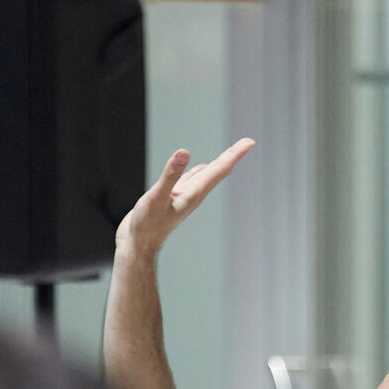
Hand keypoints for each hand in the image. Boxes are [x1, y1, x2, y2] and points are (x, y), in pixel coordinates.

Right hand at [117, 138, 255, 256]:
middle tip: (249, 141)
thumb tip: (184, 152)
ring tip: (231, 153)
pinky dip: (198, 171)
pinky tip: (199, 168)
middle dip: (232, 154)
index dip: (235, 154)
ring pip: (206, 175)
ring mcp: (184, 196)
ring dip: (218, 164)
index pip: (219, 169)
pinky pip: (190, 180)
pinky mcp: (173, 198)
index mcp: (194, 194)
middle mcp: (193, 194)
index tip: (250, 142)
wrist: (138, 246)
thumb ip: (171, 175)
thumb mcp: (157, 197)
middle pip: (217, 171)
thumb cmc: (146, 226)